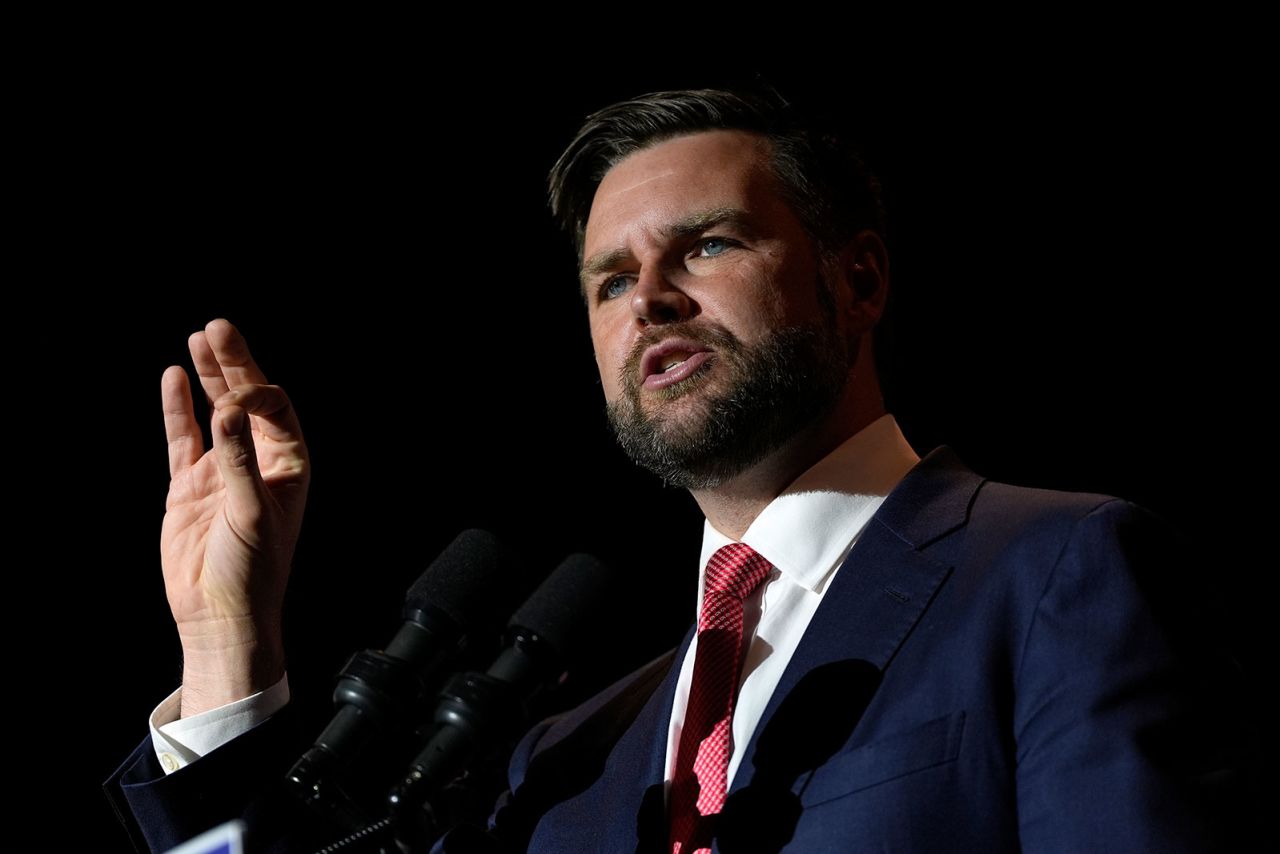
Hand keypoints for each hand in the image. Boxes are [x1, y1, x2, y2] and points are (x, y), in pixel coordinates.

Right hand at [160, 318, 309, 717]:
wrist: (218, 615)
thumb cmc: (251, 571)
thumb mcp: (251, 515)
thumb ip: (238, 462)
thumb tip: (226, 411)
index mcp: (287, 466)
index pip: (274, 411)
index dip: (255, 393)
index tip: (232, 395)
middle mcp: (257, 461)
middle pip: (246, 400)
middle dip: (234, 364)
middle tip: (217, 327)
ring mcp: (221, 470)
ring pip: (214, 411)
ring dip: (209, 376)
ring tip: (199, 337)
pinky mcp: (189, 486)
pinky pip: (182, 438)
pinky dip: (177, 408)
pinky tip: (173, 377)